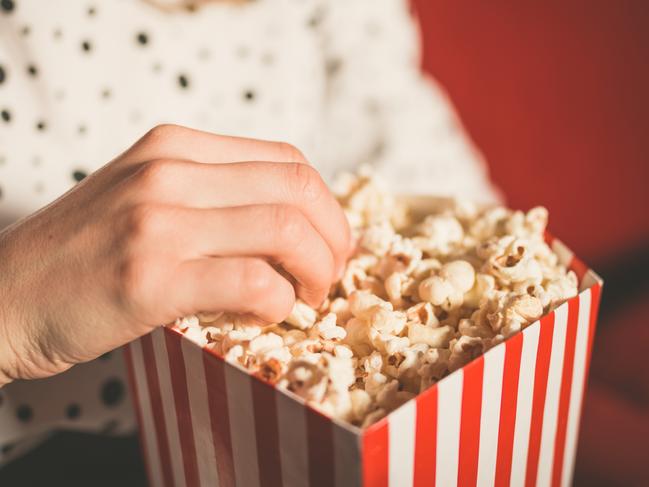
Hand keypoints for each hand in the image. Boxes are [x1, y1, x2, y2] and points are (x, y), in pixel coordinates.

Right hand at [0, 125, 350, 383]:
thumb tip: (294, 223)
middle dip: (334, 239)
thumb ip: (211, 196)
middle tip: (330, 275)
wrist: (4, 297)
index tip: (330, 242)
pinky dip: (278, 303)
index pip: (287, 160)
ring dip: (316, 272)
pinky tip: (268, 314)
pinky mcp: (148, 277)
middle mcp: (168, 171)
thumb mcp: (145, 196)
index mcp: (174, 146)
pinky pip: (251, 283)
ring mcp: (157, 221)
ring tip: (307, 298)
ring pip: (284, 230)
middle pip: (298, 190)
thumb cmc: (82, 255)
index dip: (326, 205)